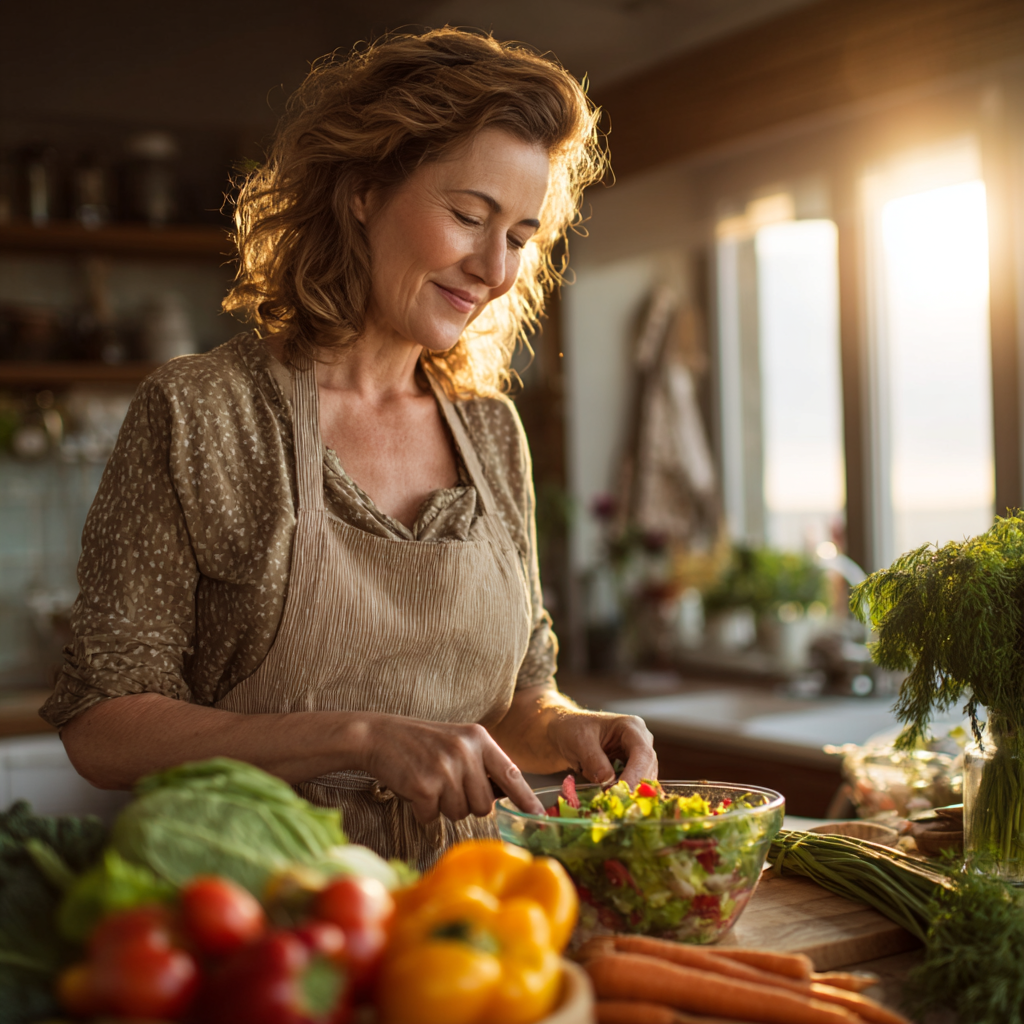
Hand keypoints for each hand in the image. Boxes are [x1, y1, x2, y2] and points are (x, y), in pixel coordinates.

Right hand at [358, 714, 544, 823]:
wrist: (378, 735)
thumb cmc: (420, 742)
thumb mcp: (457, 741)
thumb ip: (481, 763)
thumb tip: (505, 795)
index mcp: (478, 738)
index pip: (511, 773)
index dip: (525, 798)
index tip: (538, 817)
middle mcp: (466, 751)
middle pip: (483, 805)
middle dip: (465, 803)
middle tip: (444, 784)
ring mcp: (445, 768)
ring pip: (459, 813)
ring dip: (442, 806)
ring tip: (428, 782)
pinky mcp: (424, 786)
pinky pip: (432, 816)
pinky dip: (421, 810)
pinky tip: (413, 788)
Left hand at [547, 709, 656, 789]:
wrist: (566, 733)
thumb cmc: (574, 730)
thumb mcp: (580, 741)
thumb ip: (594, 759)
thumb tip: (608, 780)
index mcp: (631, 727)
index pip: (642, 753)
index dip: (636, 774)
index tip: (624, 791)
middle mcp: (641, 742)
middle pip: (647, 769)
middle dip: (633, 787)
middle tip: (615, 802)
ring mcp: (637, 758)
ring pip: (642, 781)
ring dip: (626, 792)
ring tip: (607, 799)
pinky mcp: (631, 771)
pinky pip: (633, 787)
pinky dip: (622, 794)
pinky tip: (608, 798)